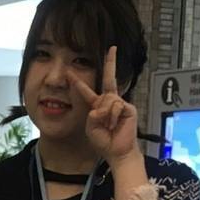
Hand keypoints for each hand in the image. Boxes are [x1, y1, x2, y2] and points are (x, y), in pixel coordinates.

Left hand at [68, 46, 138, 162]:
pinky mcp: (128, 107)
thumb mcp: (90, 127)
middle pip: (108, 78)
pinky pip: (115, 105)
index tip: (70, 72)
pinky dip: (112, 116)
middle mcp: (109, 101)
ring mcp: (120, 103)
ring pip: (108, 99)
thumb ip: (92, 115)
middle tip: (112, 48)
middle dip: (111, 62)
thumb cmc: (104, 141)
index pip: (86, 91)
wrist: (117, 151)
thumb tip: (99, 107)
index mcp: (97, 106)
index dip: (78, 82)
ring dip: (105, 114)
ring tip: (108, 126)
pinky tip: (114, 125)